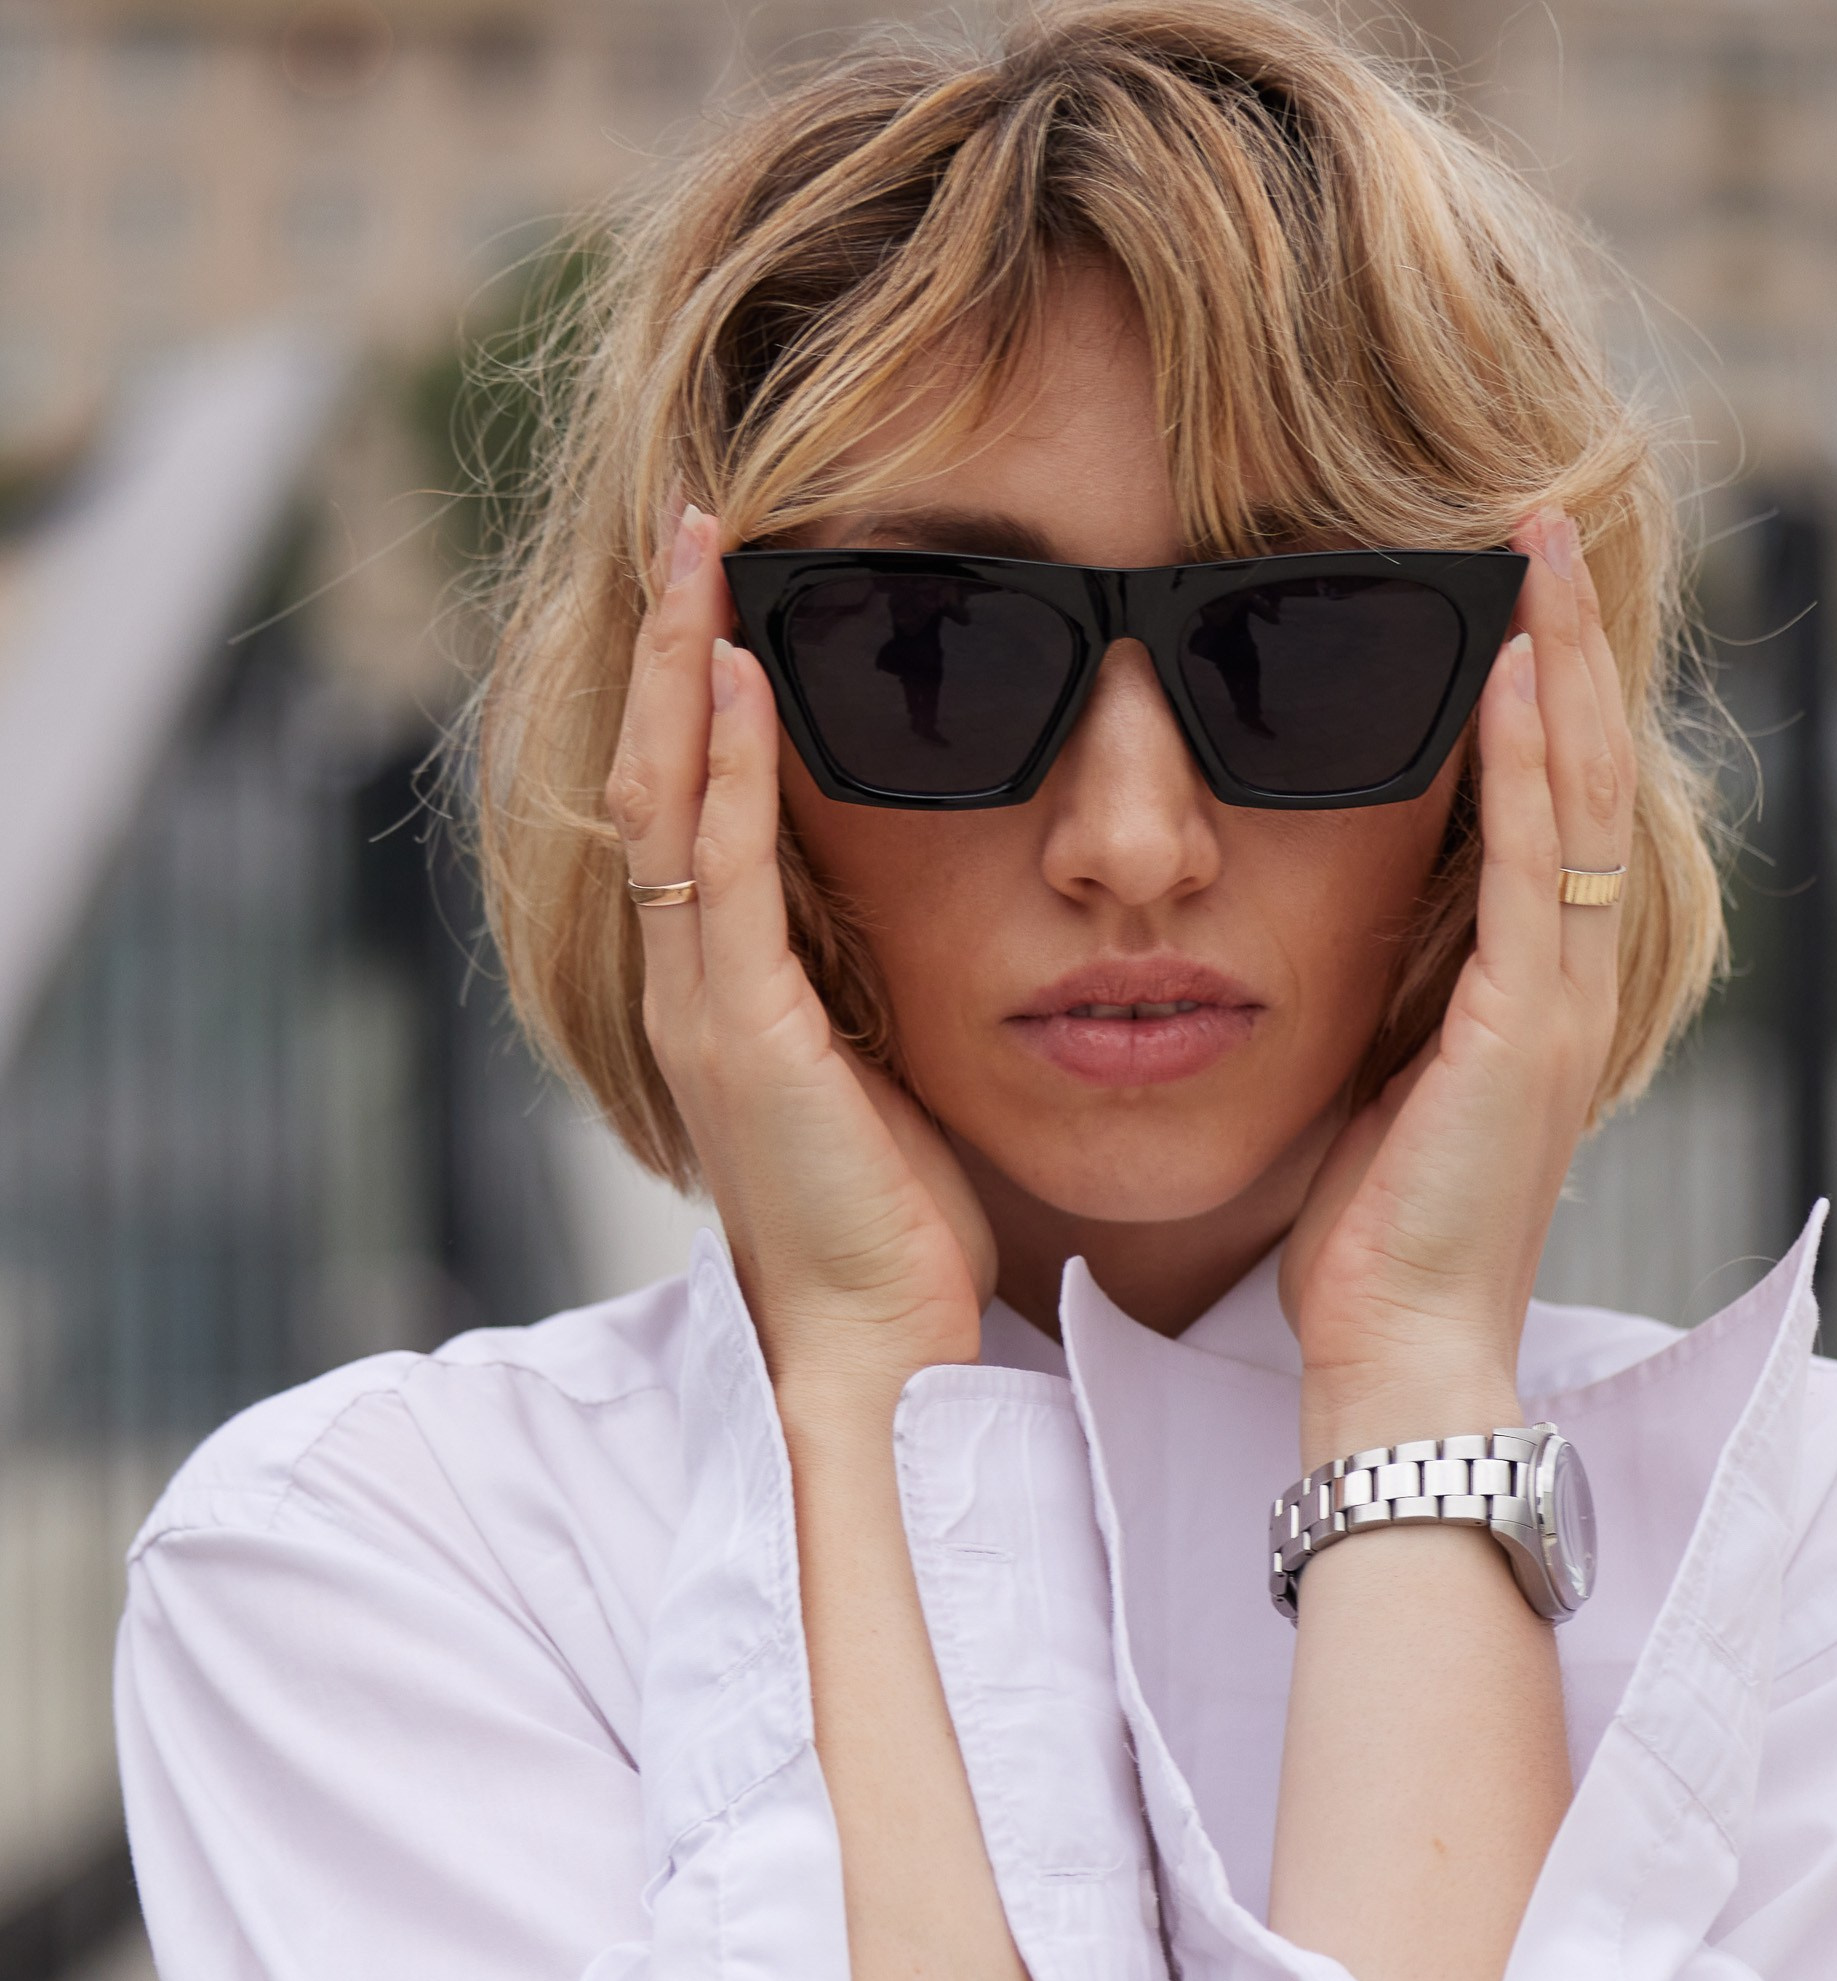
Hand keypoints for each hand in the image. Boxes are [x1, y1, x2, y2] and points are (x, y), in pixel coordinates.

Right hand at [605, 508, 995, 1415]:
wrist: (878, 1346)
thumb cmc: (896, 1229)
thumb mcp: (884, 1076)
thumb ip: (870, 987)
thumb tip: (926, 908)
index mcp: (726, 995)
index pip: (695, 813)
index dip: (705, 698)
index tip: (737, 593)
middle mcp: (692, 988)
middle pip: (657, 778)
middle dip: (679, 648)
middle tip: (700, 525)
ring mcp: (704, 1008)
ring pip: (668, 803)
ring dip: (690, 671)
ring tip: (707, 553)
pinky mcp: (742, 1036)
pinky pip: (722, 873)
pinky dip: (732, 767)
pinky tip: (751, 674)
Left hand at [1281, 509, 1630, 1456]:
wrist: (1396, 1355)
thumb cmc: (1371, 1243)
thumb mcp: (1375, 1088)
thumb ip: (1385, 998)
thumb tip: (1331, 920)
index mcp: (1528, 993)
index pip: (1543, 807)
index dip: (1536, 690)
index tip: (1503, 585)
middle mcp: (1564, 982)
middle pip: (1579, 771)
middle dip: (1562, 640)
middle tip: (1538, 514)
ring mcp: (1556, 1004)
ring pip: (1573, 795)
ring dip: (1558, 662)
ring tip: (1534, 543)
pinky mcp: (1524, 1033)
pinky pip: (1531, 869)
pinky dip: (1526, 761)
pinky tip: (1512, 667)